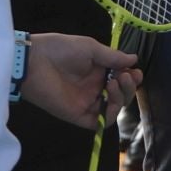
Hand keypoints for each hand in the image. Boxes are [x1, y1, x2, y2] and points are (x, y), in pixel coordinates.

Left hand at [20, 32, 141, 129]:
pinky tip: (111, 100)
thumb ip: (112, 57)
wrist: (35, 61)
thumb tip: (134, 59)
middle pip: (121, 95)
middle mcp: (95, 88)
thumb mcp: (90, 48)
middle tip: (125, 76)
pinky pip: (99, 122)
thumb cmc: (61, 50)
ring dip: (121, 97)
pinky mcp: (78, 115)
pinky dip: (110, 115)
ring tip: (116, 82)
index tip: (135, 71)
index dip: (131, 77)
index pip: (121, 79)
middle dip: (129, 86)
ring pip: (113, 108)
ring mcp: (87, 102)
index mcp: (98, 71)